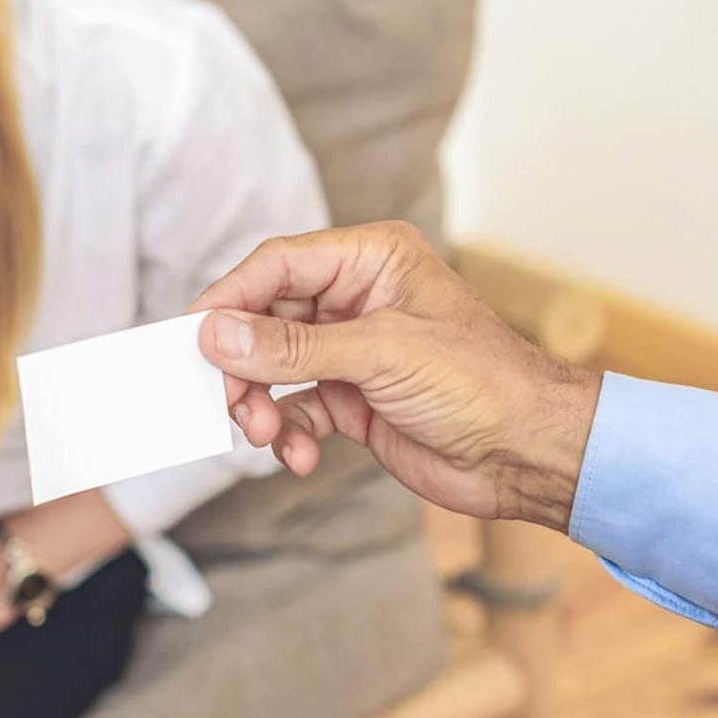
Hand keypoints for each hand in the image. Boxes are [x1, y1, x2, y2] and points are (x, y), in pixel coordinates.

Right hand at [193, 222, 601, 531]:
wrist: (523, 452)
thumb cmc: (480, 382)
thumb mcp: (379, 354)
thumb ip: (293, 346)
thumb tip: (220, 332)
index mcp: (370, 262)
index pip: (277, 266)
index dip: (230, 298)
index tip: (193, 336)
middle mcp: (356, 301)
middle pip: (265, 321)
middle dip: (243, 365)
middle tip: (229, 400)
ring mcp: (351, 353)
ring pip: (274, 370)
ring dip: (260, 404)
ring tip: (265, 432)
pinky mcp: (351, 400)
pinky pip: (296, 410)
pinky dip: (288, 434)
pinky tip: (300, 455)